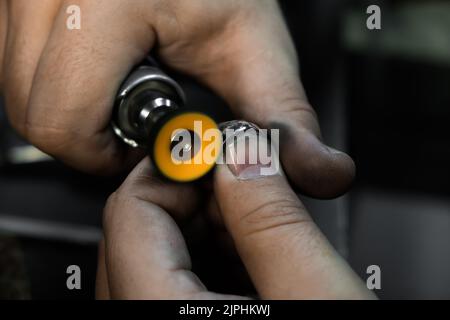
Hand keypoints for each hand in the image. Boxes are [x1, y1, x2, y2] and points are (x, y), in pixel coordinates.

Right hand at [0, 0, 353, 197]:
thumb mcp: (253, 46)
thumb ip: (283, 117)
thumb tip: (323, 174)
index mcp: (101, 4)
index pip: (63, 123)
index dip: (105, 154)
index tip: (145, 143)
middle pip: (32, 115)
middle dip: (86, 136)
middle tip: (133, 120)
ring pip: (16, 91)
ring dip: (68, 109)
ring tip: (117, 91)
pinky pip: (14, 63)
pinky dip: (52, 81)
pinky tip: (95, 68)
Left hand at [96, 139, 373, 298]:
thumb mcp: (315, 298)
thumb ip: (271, 219)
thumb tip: (243, 154)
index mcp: (157, 317)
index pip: (130, 211)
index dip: (176, 168)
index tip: (220, 150)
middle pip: (139, 231)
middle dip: (198, 195)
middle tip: (251, 183)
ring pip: (159, 254)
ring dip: (210, 225)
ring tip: (262, 224)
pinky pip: (177, 281)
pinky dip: (214, 256)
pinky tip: (255, 257)